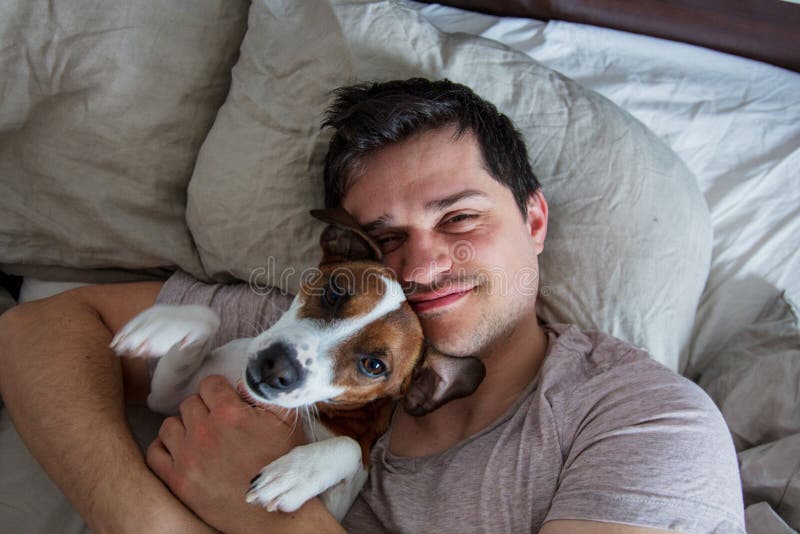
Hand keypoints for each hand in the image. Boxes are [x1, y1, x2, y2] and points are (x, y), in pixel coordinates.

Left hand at [146, 375, 304, 532]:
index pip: (209, 384)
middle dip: (203, 408)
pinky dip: (165, 448)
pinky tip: (182, 451)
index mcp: (230, 414)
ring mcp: (188, 457)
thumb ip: (264, 395)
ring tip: (199, 437)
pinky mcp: (178, 481)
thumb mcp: (286, 423)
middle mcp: (204, 432)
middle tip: (217, 422)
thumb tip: (241, 382)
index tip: (225, 400)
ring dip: (183, 427)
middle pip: (189, 403)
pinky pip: (154, 453)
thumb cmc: (283, 466)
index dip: (219, 390)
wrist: (274, 512)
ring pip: (169, 425)